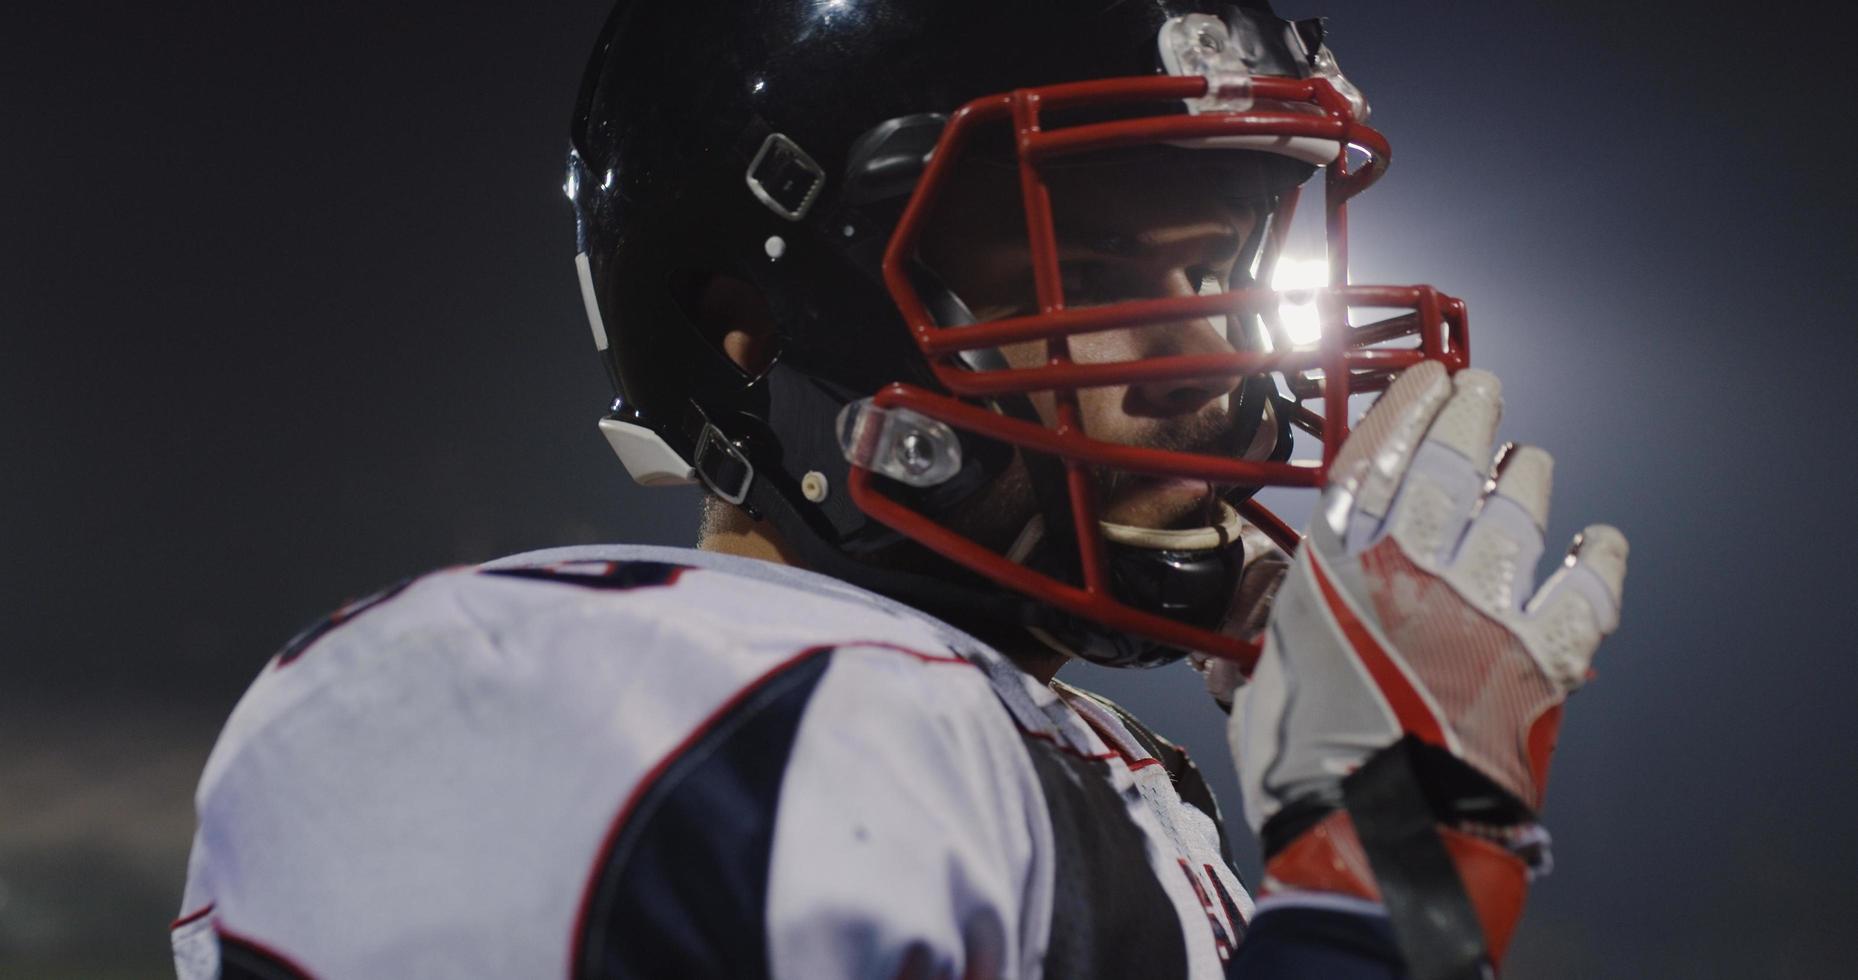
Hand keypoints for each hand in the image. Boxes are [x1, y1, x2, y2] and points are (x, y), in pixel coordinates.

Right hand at [1228, 362, 1625, 960]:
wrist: (1379, 833)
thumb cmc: (1303, 766)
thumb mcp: (1259, 687)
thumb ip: (1263, 644)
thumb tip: (1236, 644)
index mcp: (1337, 571)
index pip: (1376, 462)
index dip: (1404, 412)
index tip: (1425, 377)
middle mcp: (1413, 572)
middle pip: (1451, 470)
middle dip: (1470, 418)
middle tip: (1482, 387)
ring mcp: (1483, 612)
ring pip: (1517, 518)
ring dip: (1527, 480)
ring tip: (1532, 458)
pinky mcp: (1538, 663)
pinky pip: (1583, 596)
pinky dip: (1598, 563)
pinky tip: (1604, 539)